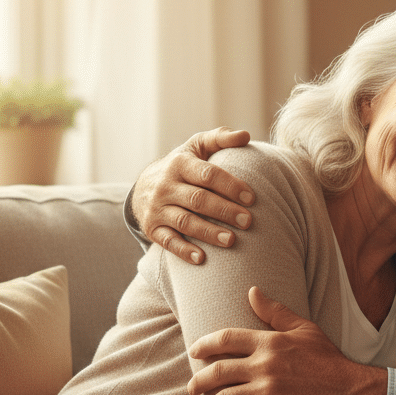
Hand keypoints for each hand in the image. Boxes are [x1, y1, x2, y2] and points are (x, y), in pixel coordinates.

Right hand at [131, 127, 254, 263]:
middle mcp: (166, 186)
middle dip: (225, 211)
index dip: (230, 186)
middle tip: (249, 221)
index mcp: (180, 164)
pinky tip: (202, 258)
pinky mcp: (152, 228)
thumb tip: (246, 135)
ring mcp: (158, 208)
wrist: (143, 186)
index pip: (208, 175)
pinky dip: (184, 250)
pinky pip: (168, 241)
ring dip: (209, 232)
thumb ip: (220, 139)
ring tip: (232, 240)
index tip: (252, 198)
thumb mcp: (196, 147)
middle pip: (199, 200)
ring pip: (185, 222)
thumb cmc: (183, 166)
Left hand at [187, 287, 386, 394]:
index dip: (205, 345)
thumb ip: (276, 312)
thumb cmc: (328, 359)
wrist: (351, 391)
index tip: (195, 352)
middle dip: (199, 381)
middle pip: (218, 372)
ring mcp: (269, 392)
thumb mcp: (304, 329)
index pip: (226, 339)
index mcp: (270, 343)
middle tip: (191, 387)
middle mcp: (265, 366)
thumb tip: (252, 291)